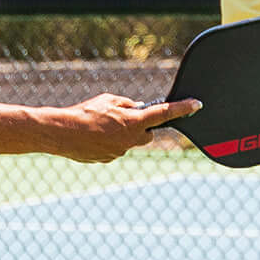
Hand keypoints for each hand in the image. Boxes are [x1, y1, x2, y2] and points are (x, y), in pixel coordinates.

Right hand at [46, 92, 201, 163]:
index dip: (183, 108)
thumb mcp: (110, 100)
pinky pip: (115, 148)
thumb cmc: (86, 112)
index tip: (197, 104)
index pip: (165, 114)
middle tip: (123, 118)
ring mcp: (120, 152)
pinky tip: (94, 136)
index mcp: (134, 122)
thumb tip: (136, 109)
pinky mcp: (109, 159)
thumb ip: (127, 105)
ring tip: (100, 125)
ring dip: (122, 134)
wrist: (62, 132)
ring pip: (129, 141)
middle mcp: (131, 139)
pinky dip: (109, 142)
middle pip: (147, 134)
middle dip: (140, 127)